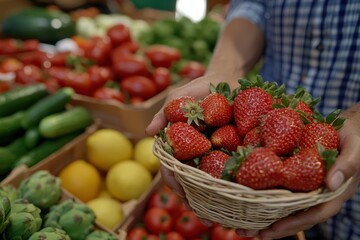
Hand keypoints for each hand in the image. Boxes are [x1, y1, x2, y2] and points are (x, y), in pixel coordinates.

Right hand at [146, 73, 239, 225]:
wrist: (231, 78)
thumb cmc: (204, 86)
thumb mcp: (183, 94)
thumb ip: (165, 111)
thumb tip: (148, 131)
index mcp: (180, 141)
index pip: (171, 166)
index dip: (175, 182)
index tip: (184, 195)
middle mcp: (194, 151)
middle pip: (189, 180)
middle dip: (195, 199)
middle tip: (207, 217)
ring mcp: (212, 153)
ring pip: (208, 181)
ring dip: (212, 200)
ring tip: (222, 217)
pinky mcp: (231, 151)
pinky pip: (228, 170)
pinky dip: (230, 185)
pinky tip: (239, 198)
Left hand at [236, 117, 359, 238]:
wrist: (349, 128)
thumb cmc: (354, 138)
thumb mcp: (354, 148)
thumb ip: (347, 165)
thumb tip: (331, 184)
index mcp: (336, 193)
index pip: (315, 214)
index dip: (295, 223)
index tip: (274, 228)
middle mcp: (321, 195)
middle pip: (298, 217)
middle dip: (275, 228)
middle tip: (252, 232)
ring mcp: (309, 188)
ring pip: (288, 208)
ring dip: (268, 217)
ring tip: (245, 225)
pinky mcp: (299, 179)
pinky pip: (284, 191)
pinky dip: (268, 198)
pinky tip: (251, 199)